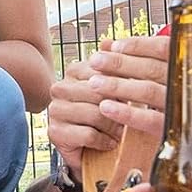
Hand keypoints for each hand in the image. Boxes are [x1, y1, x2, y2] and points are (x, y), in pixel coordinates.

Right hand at [49, 36, 167, 170]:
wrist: (91, 150)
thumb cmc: (106, 116)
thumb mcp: (115, 90)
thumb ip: (113, 66)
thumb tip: (108, 41)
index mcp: (74, 71)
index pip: (103, 71)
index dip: (124, 84)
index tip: (136, 95)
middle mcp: (60, 88)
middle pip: (99, 93)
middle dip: (120, 107)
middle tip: (132, 119)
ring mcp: (55, 110)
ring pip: (95, 114)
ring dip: (114, 127)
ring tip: (121, 132)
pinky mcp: (55, 132)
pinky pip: (88, 134)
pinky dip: (104, 141)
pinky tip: (110, 143)